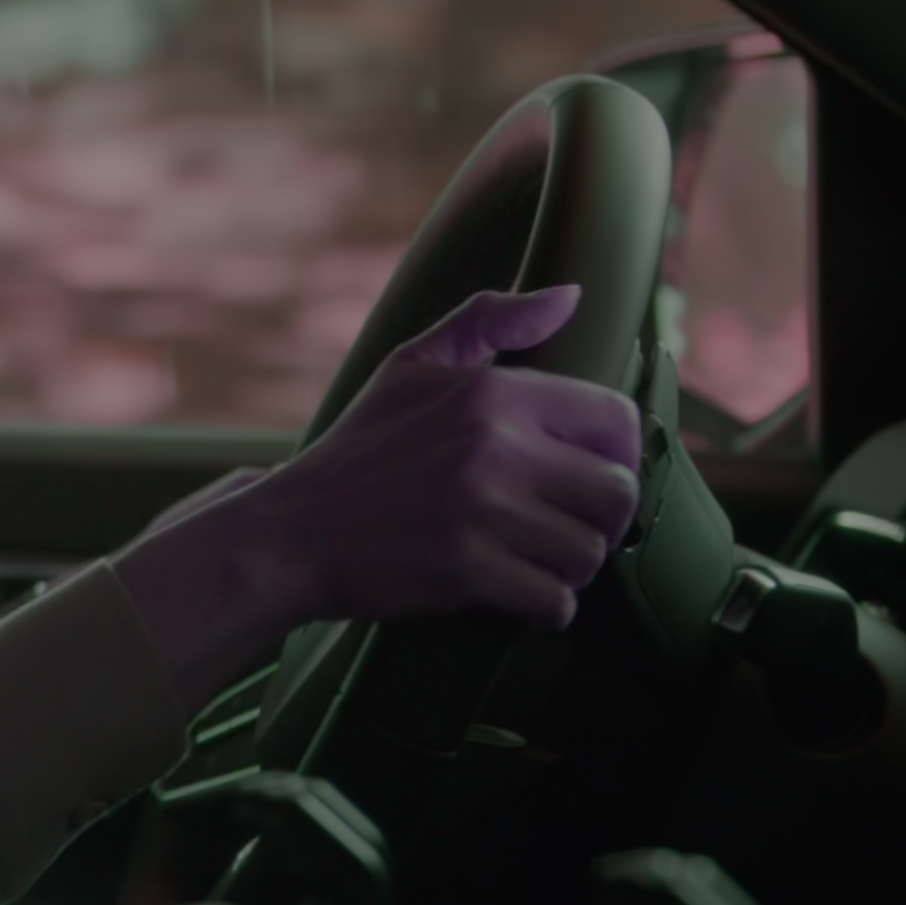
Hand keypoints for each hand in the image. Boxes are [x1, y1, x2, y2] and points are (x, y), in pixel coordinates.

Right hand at [113, 286, 645, 703]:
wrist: (288, 534)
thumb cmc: (357, 452)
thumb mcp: (409, 365)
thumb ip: (489, 321)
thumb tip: (572, 296)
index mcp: (491, 392)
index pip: (617, 421)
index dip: (616, 456)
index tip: (587, 478)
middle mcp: (494, 446)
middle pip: (616, 494)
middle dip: (599, 520)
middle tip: (563, 528)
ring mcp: (481, 511)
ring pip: (589, 553)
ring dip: (569, 567)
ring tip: (533, 560)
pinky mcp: (468, 571)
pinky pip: (555, 601)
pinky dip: (544, 607)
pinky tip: (514, 593)